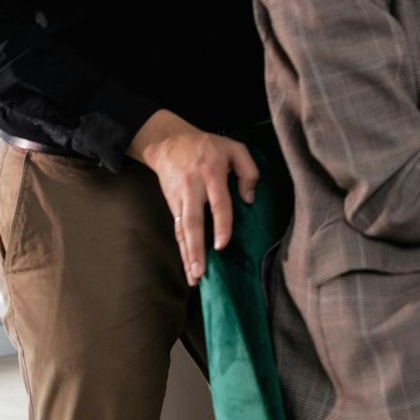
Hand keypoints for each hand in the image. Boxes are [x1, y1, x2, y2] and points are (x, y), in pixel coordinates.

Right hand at [127, 109, 258, 285]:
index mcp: (212, 173)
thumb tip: (249, 199)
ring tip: (193, 277)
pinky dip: (183, 249)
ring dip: (187, 254)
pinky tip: (188, 266)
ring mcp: (180, 198)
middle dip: (196, 249)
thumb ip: (249, 170)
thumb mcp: (235, 147)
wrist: (169, 142)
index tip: (222, 245)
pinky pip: (178, 230)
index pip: (218, 203)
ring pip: (183, 230)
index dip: (221, 225)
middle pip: (193, 222)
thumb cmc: (208, 146)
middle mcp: (193, 188)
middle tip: (200, 271)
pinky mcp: (173, 205)